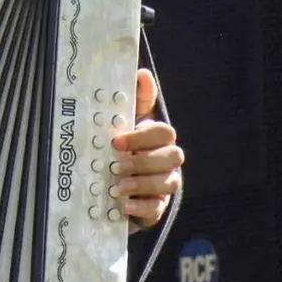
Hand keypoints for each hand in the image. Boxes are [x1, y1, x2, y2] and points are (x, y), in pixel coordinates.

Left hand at [111, 68, 183, 230]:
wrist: (109, 185)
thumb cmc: (120, 149)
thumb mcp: (124, 123)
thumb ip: (136, 101)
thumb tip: (142, 73)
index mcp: (158, 139)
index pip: (164, 132)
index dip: (142, 137)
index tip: (116, 142)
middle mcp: (167, 160)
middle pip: (171, 157)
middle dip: (143, 162)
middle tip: (116, 166)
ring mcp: (165, 185)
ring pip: (167, 183)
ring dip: (141, 183)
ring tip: (118, 186)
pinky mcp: (157, 208)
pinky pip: (157, 208)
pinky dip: (140, 206)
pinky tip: (123, 204)